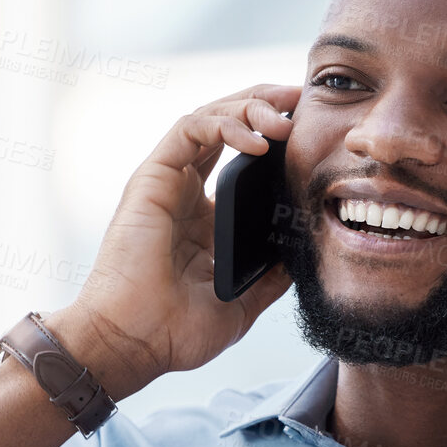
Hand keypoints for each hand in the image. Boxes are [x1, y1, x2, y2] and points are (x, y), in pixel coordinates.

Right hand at [46, 83, 301, 399]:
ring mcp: (167, 182)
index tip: (311, 133)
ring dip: (250, 108)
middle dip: (266, 105)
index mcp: (204, 217)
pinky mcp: (151, 178)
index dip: (274, 137)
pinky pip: (190, 129)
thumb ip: (271, 277)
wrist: (135, 344)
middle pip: (227, 126)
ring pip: (210, 118)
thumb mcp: (242, 304)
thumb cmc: (175, 331)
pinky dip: (224, 124)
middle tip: (303, 102)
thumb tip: (304, 254)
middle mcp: (184, 192)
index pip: (240, 157)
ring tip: (285, 119)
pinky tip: (256, 141)